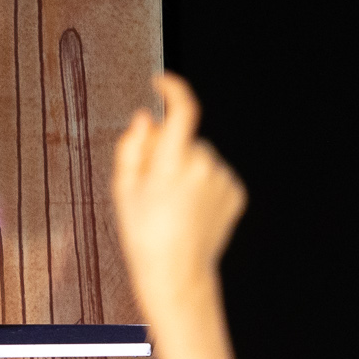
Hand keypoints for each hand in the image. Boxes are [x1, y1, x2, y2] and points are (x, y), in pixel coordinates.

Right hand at [111, 73, 247, 358]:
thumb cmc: (143, 237)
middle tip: (151, 185)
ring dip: (185, 170)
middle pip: (185, 140)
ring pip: (200, 158)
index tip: (161, 82)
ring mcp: (223, 180)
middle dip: (169, 151)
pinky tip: (188, 211)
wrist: (177, 276)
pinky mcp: (235, 193)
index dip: (173, 90)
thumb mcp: (123, 191)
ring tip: (171, 206)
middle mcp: (203, 167)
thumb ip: (131, 147)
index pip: (182, 111)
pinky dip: (201, 185)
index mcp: (171, 164)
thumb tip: (144, 118)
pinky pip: (214, 175)